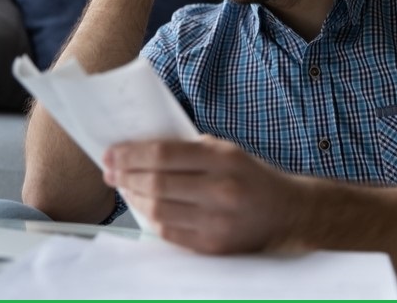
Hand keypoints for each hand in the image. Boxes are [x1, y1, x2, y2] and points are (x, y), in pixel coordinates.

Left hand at [103, 136, 307, 253]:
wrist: (287, 213)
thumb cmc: (250, 177)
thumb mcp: (226, 151)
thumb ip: (189, 150)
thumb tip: (141, 150)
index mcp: (223, 159)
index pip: (164, 154)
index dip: (131, 154)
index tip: (111, 153)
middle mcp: (220, 190)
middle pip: (156, 183)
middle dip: (125, 176)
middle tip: (110, 171)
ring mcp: (216, 221)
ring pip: (158, 210)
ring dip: (134, 198)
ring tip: (124, 188)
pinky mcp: (213, 245)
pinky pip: (169, 232)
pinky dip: (151, 218)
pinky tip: (145, 207)